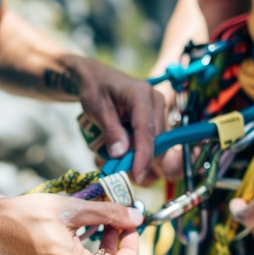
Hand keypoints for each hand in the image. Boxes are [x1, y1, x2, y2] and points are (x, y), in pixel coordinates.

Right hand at [0, 193, 142, 254]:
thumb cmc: (26, 214)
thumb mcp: (72, 208)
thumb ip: (108, 213)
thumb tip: (136, 216)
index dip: (132, 251)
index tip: (130, 228)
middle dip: (119, 250)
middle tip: (116, 225)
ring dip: (104, 253)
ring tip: (99, 226)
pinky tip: (82, 234)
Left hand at [73, 58, 165, 182]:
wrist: (97, 79)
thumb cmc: (96, 90)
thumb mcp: (97, 108)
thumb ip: (111, 130)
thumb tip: (121, 154)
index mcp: (141, 95)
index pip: (147, 130)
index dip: (143, 156)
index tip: (137, 176)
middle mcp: (156, 102)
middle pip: (156, 140)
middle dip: (139, 159)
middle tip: (117, 170)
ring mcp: (158, 111)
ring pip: (156, 144)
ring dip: (138, 156)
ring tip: (116, 159)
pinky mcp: (155, 120)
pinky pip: (152, 142)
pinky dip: (139, 152)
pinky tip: (124, 152)